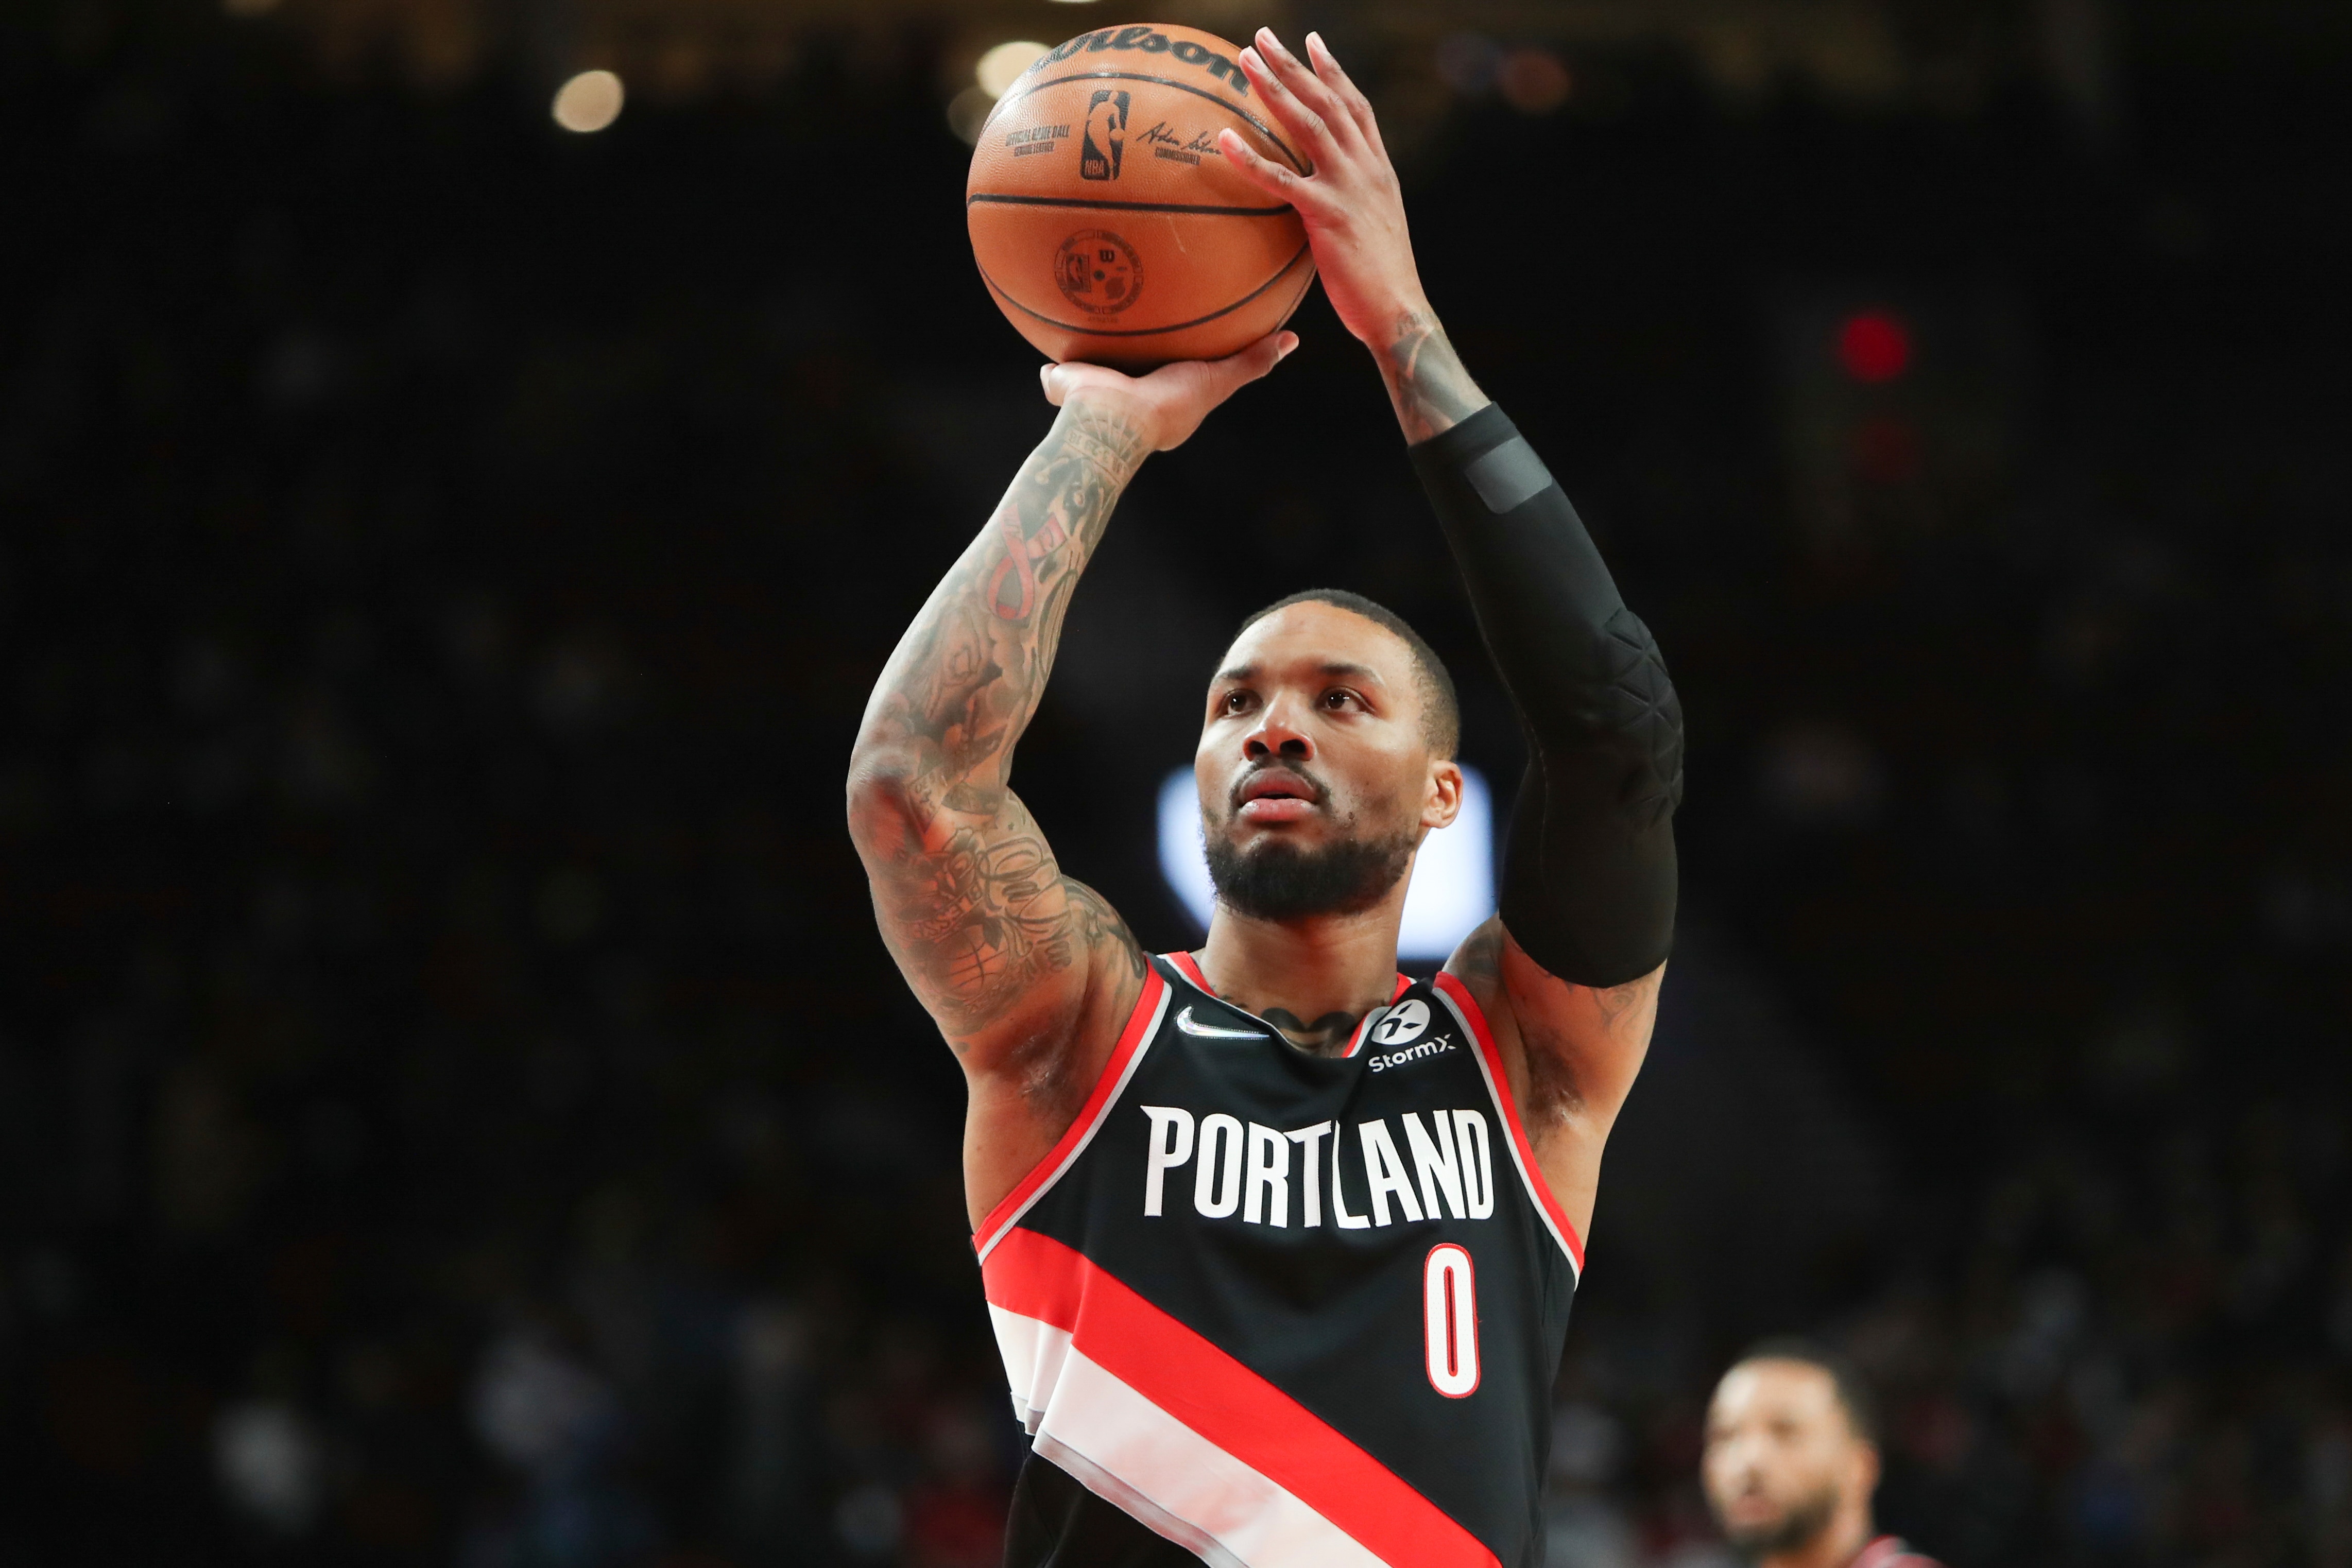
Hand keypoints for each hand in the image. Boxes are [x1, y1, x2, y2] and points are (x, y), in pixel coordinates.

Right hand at [1040, 331, 1297, 450]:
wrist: (1114, 417)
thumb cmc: (1168, 404)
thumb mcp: (1217, 379)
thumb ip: (1251, 361)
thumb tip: (1291, 338)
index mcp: (1160, 402)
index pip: (1171, 375)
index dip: (1175, 358)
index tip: (1179, 335)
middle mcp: (1126, 400)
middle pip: (1130, 369)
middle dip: (1129, 351)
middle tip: (1133, 321)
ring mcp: (1092, 396)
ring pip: (1092, 368)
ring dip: (1089, 352)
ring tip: (1085, 316)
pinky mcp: (1062, 385)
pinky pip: (1055, 368)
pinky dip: (1050, 358)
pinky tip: (1047, 326)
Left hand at [1218, 31, 1485, 441]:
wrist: (1398, 311)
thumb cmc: (1380, 283)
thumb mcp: (1372, 232)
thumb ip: (1350, 206)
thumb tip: (1322, 205)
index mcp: (1378, 170)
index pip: (1356, 108)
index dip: (1333, 72)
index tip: (1313, 42)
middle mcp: (1367, 169)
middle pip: (1328, 101)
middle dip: (1295, 64)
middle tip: (1262, 37)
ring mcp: (1349, 188)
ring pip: (1308, 124)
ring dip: (1274, 87)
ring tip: (1244, 60)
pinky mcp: (1328, 214)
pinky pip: (1282, 180)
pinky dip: (1251, 157)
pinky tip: (1224, 137)